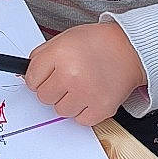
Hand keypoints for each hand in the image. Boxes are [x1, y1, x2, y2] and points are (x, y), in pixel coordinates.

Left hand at [25, 22, 145, 128]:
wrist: (131, 49)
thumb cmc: (98, 43)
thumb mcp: (65, 38)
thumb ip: (43, 56)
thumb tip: (26, 75)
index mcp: (60, 54)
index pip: (31, 79)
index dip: (38, 78)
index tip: (46, 76)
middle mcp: (71, 74)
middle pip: (44, 97)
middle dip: (53, 89)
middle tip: (68, 79)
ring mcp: (86, 93)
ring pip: (60, 111)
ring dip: (68, 101)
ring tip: (82, 85)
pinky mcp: (101, 108)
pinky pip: (79, 120)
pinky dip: (84, 111)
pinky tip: (91, 95)